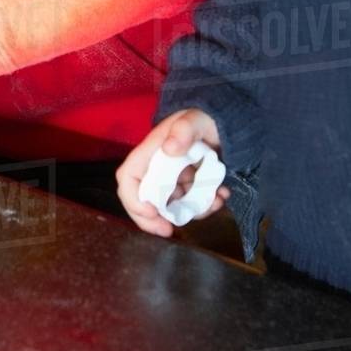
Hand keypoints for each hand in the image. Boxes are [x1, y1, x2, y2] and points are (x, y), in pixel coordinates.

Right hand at [116, 108, 228, 236]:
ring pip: (168, 206)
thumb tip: (169, 149)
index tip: (152, 212)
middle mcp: (157, 168)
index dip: (133, 199)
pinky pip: (189, 204)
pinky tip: (222, 196)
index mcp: (151, 152)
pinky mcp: (186, 185)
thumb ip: (184, 129)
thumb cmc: (203, 118)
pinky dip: (204, 207)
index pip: (128, 177)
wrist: (221, 123)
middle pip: (141, 199)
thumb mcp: (195, 119)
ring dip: (189, 213)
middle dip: (151, 219)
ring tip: (215, 203)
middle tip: (168, 231)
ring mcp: (171, 179)